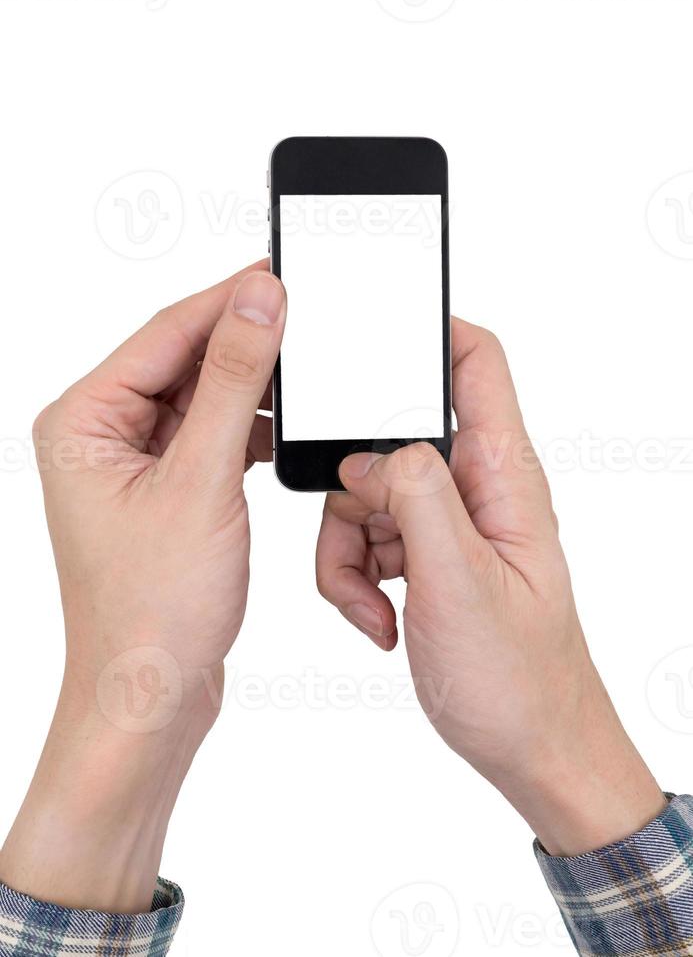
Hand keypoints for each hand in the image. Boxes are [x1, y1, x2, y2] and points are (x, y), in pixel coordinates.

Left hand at [0, 260, 285, 910]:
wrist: (151, 693)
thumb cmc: (153, 609)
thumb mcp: (201, 482)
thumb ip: (231, 383)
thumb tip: (258, 302)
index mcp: (82, 421)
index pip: (165, 333)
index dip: (228, 299)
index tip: (283, 275)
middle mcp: (100, 435)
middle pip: (182, 359)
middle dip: (245, 342)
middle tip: (307, 317)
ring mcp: (132, 464)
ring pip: (201, 397)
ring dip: (250, 387)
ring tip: (304, 373)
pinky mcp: (165, 490)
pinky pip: (210, 436)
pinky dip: (247, 429)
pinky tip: (281, 430)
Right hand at [316, 317, 665, 854]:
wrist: (528, 748)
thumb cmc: (516, 679)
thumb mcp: (460, 583)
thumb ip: (418, 498)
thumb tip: (374, 450)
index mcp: (502, 476)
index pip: (476, 363)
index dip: (428, 331)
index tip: (364, 342)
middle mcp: (473, 488)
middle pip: (388, 438)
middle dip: (353, 489)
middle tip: (364, 546)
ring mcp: (445, 523)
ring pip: (364, 493)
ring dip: (347, 548)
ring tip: (374, 608)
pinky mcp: (422, 556)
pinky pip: (363, 537)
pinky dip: (352, 576)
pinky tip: (377, 619)